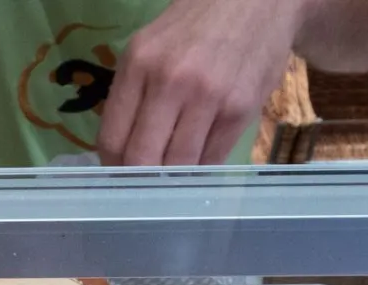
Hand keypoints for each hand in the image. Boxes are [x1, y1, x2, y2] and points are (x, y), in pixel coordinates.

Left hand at [98, 0, 308, 166]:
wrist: (256, 2)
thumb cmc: (196, 27)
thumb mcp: (149, 48)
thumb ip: (132, 95)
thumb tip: (120, 151)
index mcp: (138, 64)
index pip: (112, 138)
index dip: (113, 167)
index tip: (120, 174)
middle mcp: (170, 82)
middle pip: (142, 159)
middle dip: (141, 180)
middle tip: (146, 183)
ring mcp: (208, 98)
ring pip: (178, 165)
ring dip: (174, 177)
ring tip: (174, 171)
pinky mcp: (240, 111)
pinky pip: (212, 160)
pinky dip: (202, 168)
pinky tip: (200, 157)